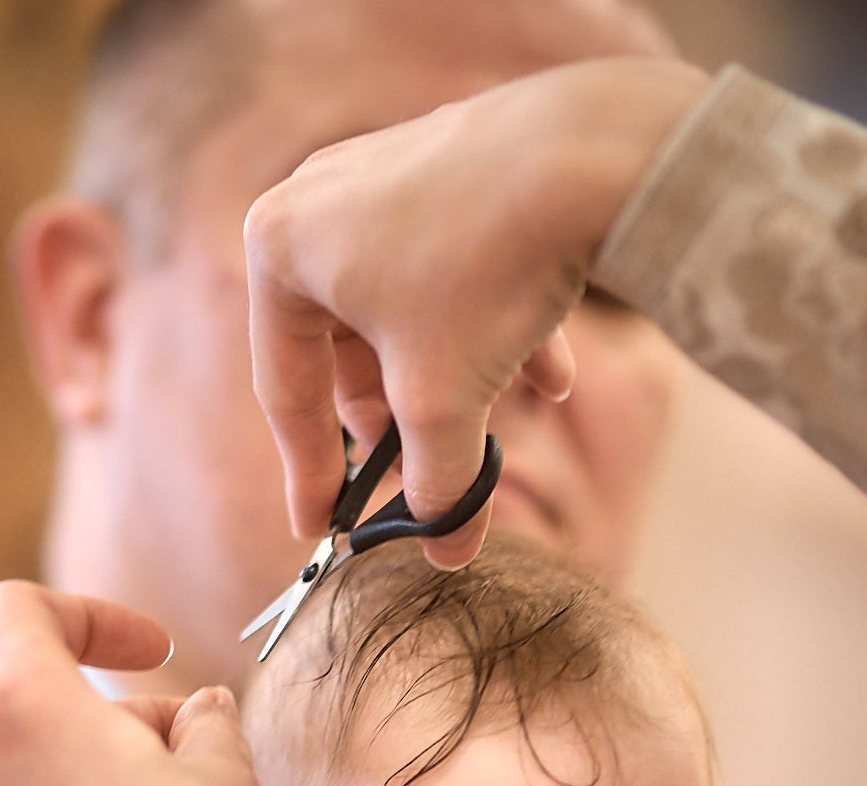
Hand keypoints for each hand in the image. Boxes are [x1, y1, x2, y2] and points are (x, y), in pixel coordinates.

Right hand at [245, 56, 707, 566]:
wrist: (588, 152)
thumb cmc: (485, 270)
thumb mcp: (444, 399)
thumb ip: (435, 482)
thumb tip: (444, 551)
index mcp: (278, 249)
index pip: (287, 389)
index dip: (310, 474)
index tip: (324, 530)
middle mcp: (317, 201)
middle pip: (348, 349)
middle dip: (397, 422)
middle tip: (422, 480)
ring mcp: (384, 175)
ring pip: (411, 311)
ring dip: (454, 378)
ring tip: (496, 431)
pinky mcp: (453, 165)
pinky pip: (455, 264)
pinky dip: (495, 325)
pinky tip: (553, 378)